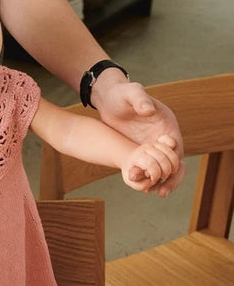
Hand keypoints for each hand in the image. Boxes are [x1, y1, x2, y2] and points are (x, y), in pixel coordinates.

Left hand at [92, 77, 184, 194]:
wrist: (108, 100)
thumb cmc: (121, 94)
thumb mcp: (131, 93)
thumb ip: (140, 99)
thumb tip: (148, 110)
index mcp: (166, 123)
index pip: (176, 147)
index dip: (174, 162)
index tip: (167, 173)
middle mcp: (162, 136)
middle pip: (173, 161)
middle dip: (170, 177)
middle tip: (162, 191)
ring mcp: (152, 144)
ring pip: (161, 167)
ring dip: (158, 180)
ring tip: (151, 192)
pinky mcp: (140, 150)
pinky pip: (148, 167)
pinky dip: (146, 177)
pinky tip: (140, 185)